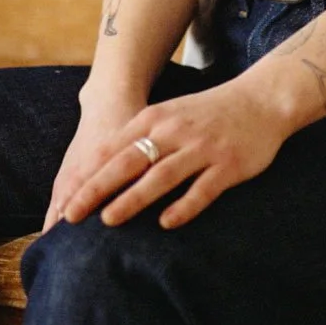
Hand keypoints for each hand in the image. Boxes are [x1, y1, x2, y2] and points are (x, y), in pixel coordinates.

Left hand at [58, 79, 287, 230]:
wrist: (261, 100)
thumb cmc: (207, 113)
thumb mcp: (168, 116)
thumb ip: (139, 139)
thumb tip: (102, 169)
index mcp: (154, 119)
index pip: (111, 150)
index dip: (86, 176)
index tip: (64, 200)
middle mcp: (174, 132)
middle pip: (128, 163)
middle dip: (97, 189)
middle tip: (71, 215)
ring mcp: (201, 148)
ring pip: (161, 176)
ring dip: (133, 198)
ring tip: (109, 220)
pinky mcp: (227, 165)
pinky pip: (202, 189)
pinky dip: (184, 206)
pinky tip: (167, 224)